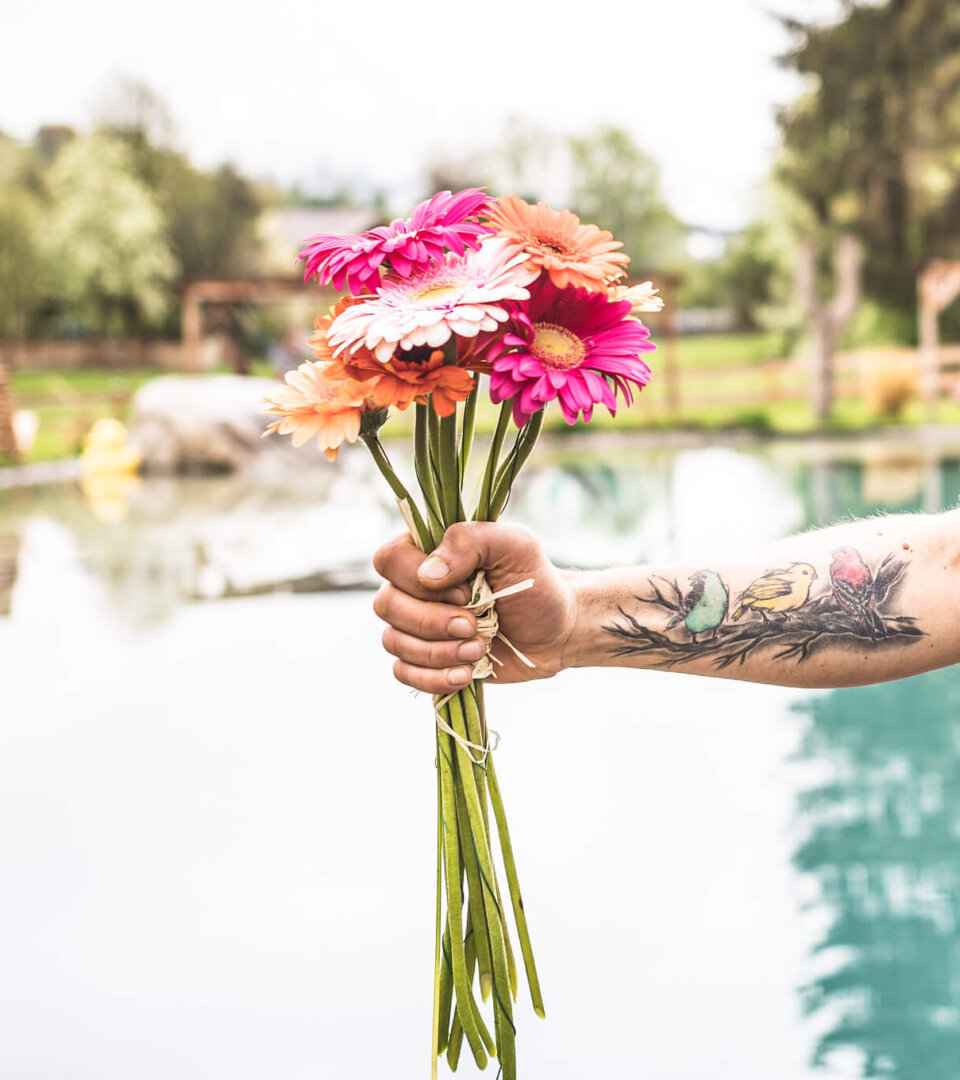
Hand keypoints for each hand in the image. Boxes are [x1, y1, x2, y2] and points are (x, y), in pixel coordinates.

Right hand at [373, 522, 578, 692]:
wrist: (555, 629)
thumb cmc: (534, 581)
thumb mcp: (515, 545)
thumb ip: (470, 542)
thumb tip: (427, 574)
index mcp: (427, 551)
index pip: (389, 560)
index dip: (419, 582)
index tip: (466, 591)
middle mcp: (413, 587)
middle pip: (386, 606)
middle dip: (432, 622)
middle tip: (474, 626)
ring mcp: (416, 625)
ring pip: (394, 642)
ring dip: (437, 652)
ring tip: (479, 649)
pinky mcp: (425, 659)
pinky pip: (404, 673)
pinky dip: (433, 679)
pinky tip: (465, 675)